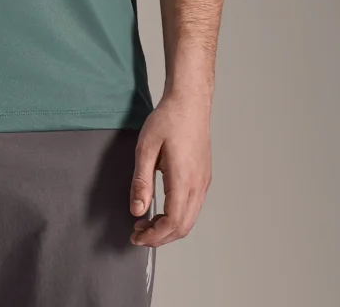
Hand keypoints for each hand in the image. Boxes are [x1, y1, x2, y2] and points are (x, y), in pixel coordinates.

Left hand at [128, 92, 211, 247]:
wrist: (189, 102)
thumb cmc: (168, 120)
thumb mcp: (146, 148)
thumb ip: (141, 181)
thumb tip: (137, 210)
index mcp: (183, 179)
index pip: (172, 222)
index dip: (154, 236)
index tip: (136, 236)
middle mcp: (198, 185)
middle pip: (183, 227)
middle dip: (160, 237)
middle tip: (138, 233)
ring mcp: (203, 182)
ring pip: (189, 219)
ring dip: (169, 228)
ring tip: (146, 222)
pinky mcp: (204, 177)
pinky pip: (193, 207)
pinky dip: (177, 217)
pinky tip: (161, 208)